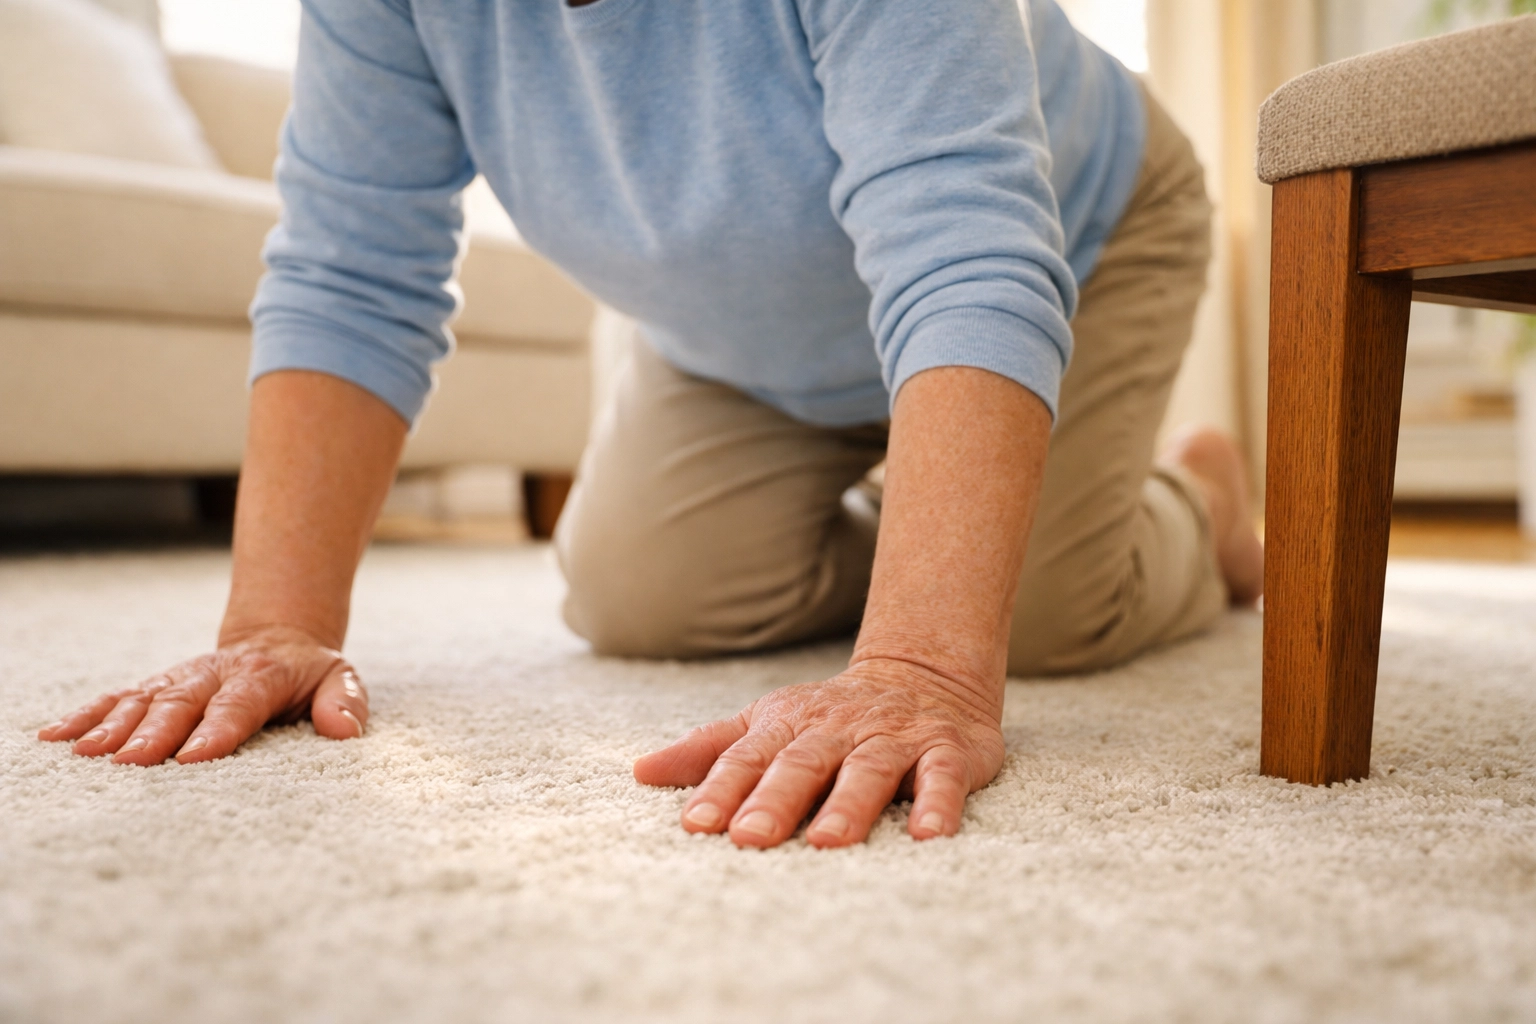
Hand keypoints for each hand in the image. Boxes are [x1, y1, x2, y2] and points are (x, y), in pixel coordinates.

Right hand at [36, 626, 368, 765]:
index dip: (217, 729)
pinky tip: (56, 736)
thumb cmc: (311, 675)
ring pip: (144, 700)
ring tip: (86, 752)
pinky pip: (118, 698)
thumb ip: (345, 703)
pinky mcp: (157, 687)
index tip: (194, 757)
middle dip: (156, 732)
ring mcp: (181, 680)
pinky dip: (87, 715)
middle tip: (132, 762)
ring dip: (114, 726)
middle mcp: (214, 675)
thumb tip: (345, 730)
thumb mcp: (341, 680)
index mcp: (262, 676)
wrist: (279, 641)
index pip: (239, 704)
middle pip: (182, 703)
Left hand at [633, 658, 1004, 847]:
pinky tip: (927, 834)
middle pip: (803, 765)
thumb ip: (710, 749)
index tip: (696, 824)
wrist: (925, 673)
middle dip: (775, 800)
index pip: (749, 758)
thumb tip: (640, 772)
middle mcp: (838, 731)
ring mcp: (893, 739)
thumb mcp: (769, 722)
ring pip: (869, 771)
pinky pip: (943, 776)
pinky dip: (938, 803)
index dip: (722, 788)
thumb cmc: (831, 716)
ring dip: (849, 805)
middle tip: (749, 839)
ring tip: (829, 841)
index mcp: (790, 726)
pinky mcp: (945, 750)